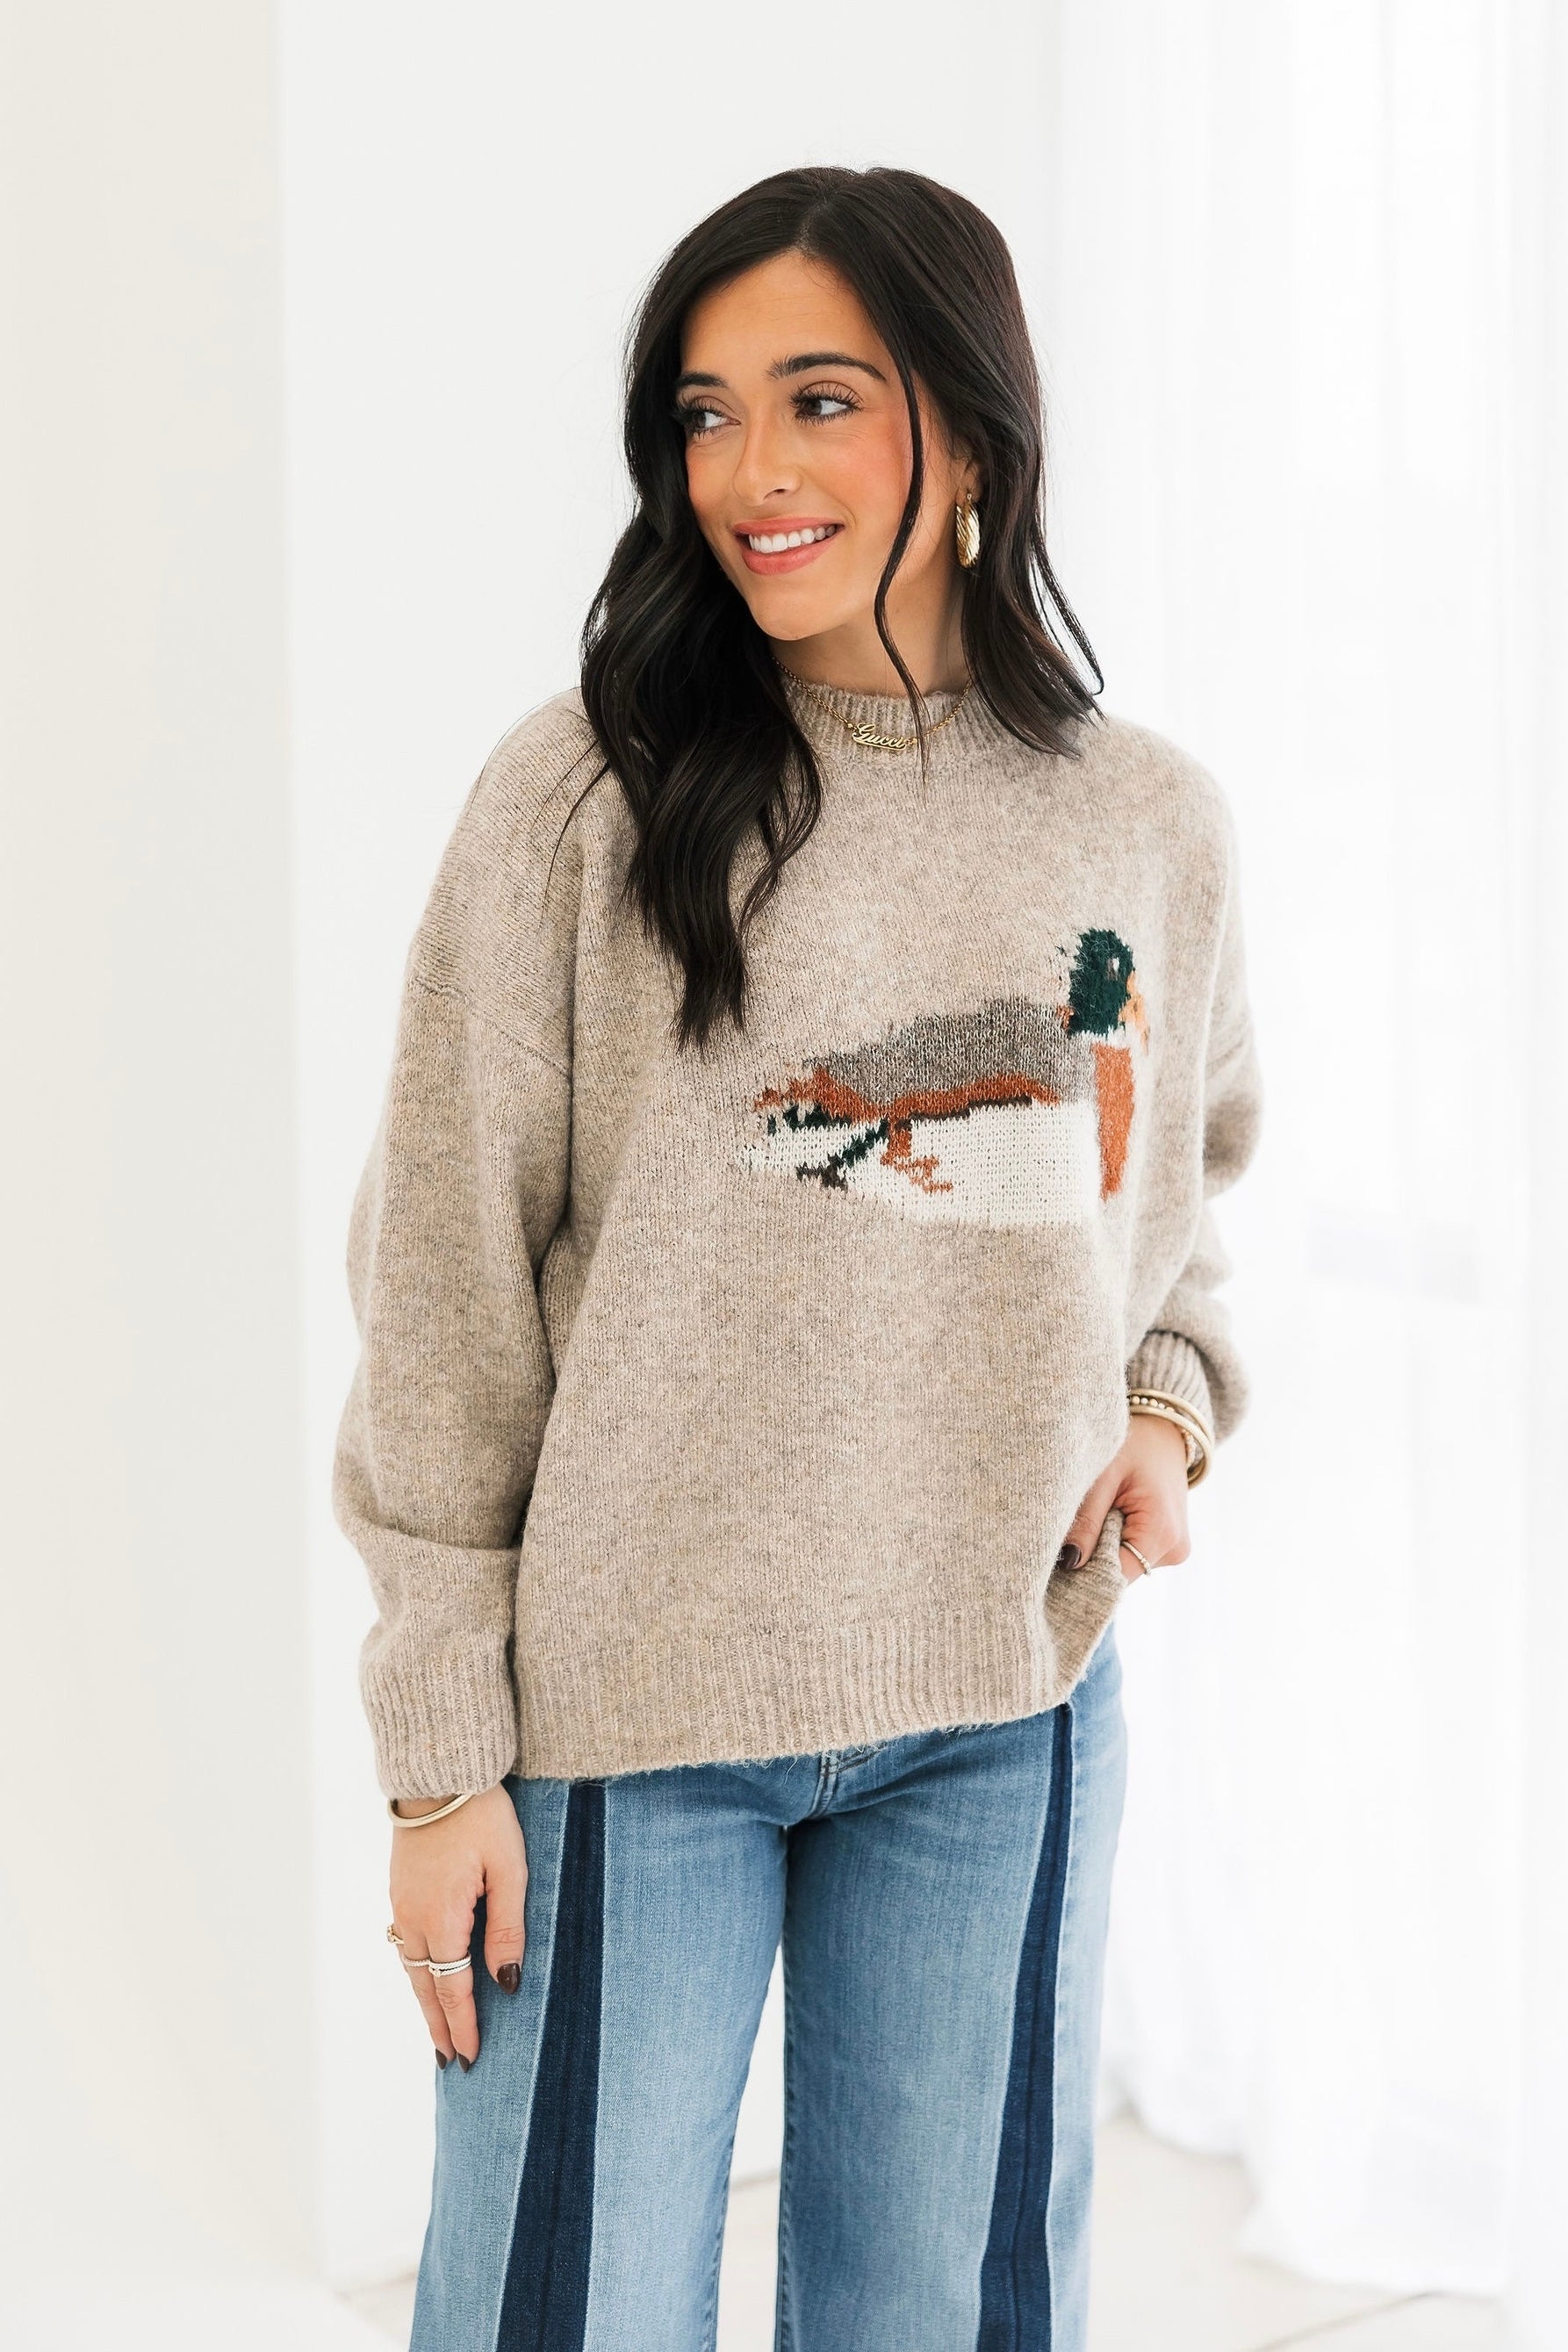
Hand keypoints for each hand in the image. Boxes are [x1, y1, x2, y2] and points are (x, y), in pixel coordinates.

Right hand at [388, 1783, 526, 2070]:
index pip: (453, 1988)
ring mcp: (401, 1902)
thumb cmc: (482, 1814)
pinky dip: (417, 1971)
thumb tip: (507, 1984)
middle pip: (425, 1986)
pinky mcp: (399, 1887)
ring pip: (412, 1967)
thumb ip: (508, 1928)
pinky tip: (426, 1976)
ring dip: (425, 2000)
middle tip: (449, 2061)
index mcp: (441, 1918)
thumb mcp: (509, 1868)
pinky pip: (406, 1943)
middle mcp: (413, 1917)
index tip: (469, 2058)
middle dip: (439, 2025)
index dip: (463, 2025)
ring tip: (437, 2029)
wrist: (439, 1770)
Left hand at [1058, 1411, 1190, 1582]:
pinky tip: (1107, 1514)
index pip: (1115, 1575)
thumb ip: (1086, 1522)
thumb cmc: (1135, 1443)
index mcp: (1162, 1532)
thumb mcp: (1103, 1476)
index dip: (1083, 1571)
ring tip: (1095, 1510)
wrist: (1166, 1426)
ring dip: (1101, 1546)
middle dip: (1090, 1556)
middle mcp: (1174, 1549)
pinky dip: (1112, 1539)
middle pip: (1118, 1572)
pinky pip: (1130, 1552)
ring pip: (1123, 1563)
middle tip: (1070, 1526)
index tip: (1055, 1558)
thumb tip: (1067, 1563)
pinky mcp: (1166, 1543)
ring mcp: (1173, 1548)